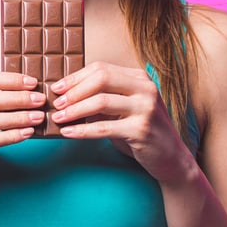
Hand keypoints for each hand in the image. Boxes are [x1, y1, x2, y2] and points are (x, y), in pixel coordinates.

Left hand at [50, 61, 194, 185]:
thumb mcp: (124, 108)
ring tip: (58, 118)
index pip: (101, 68)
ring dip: (75, 110)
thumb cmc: (140, 130)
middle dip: (74, 91)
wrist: (170, 158)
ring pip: (101, 102)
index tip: (57, 88)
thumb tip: (65, 94)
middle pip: (101, 79)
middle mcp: (145, 89)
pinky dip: (83, 130)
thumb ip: (103, 97)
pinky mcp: (142, 130)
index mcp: (139, 78)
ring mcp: (146, 108)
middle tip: (56, 103)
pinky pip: (104, 128)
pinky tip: (69, 133)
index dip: (75, 77)